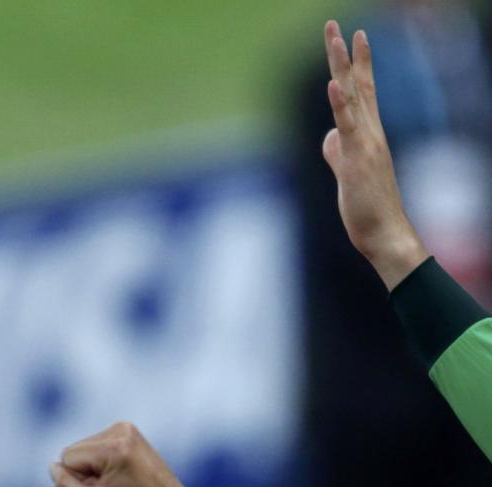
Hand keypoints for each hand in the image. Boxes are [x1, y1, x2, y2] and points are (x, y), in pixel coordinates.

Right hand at [49, 421, 187, 486]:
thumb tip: (53, 466)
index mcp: (112, 447)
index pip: (67, 458)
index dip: (78, 481)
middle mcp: (120, 430)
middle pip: (75, 450)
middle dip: (87, 472)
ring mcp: (126, 428)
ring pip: (85, 448)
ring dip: (95, 468)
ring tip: (120, 483)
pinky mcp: (128, 431)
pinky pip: (98, 446)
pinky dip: (104, 461)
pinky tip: (123, 474)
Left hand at [322, 21, 427, 288]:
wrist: (384, 234)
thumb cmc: (368, 208)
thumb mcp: (347, 175)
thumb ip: (337, 153)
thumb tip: (328, 138)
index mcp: (368, 135)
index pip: (361, 91)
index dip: (356, 63)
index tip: (352, 35)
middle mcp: (370, 132)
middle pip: (355, 84)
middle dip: (344, 53)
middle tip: (334, 24)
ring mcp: (365, 143)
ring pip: (352, 96)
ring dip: (342, 66)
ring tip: (336, 37)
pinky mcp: (357, 158)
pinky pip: (348, 126)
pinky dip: (340, 104)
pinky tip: (334, 83)